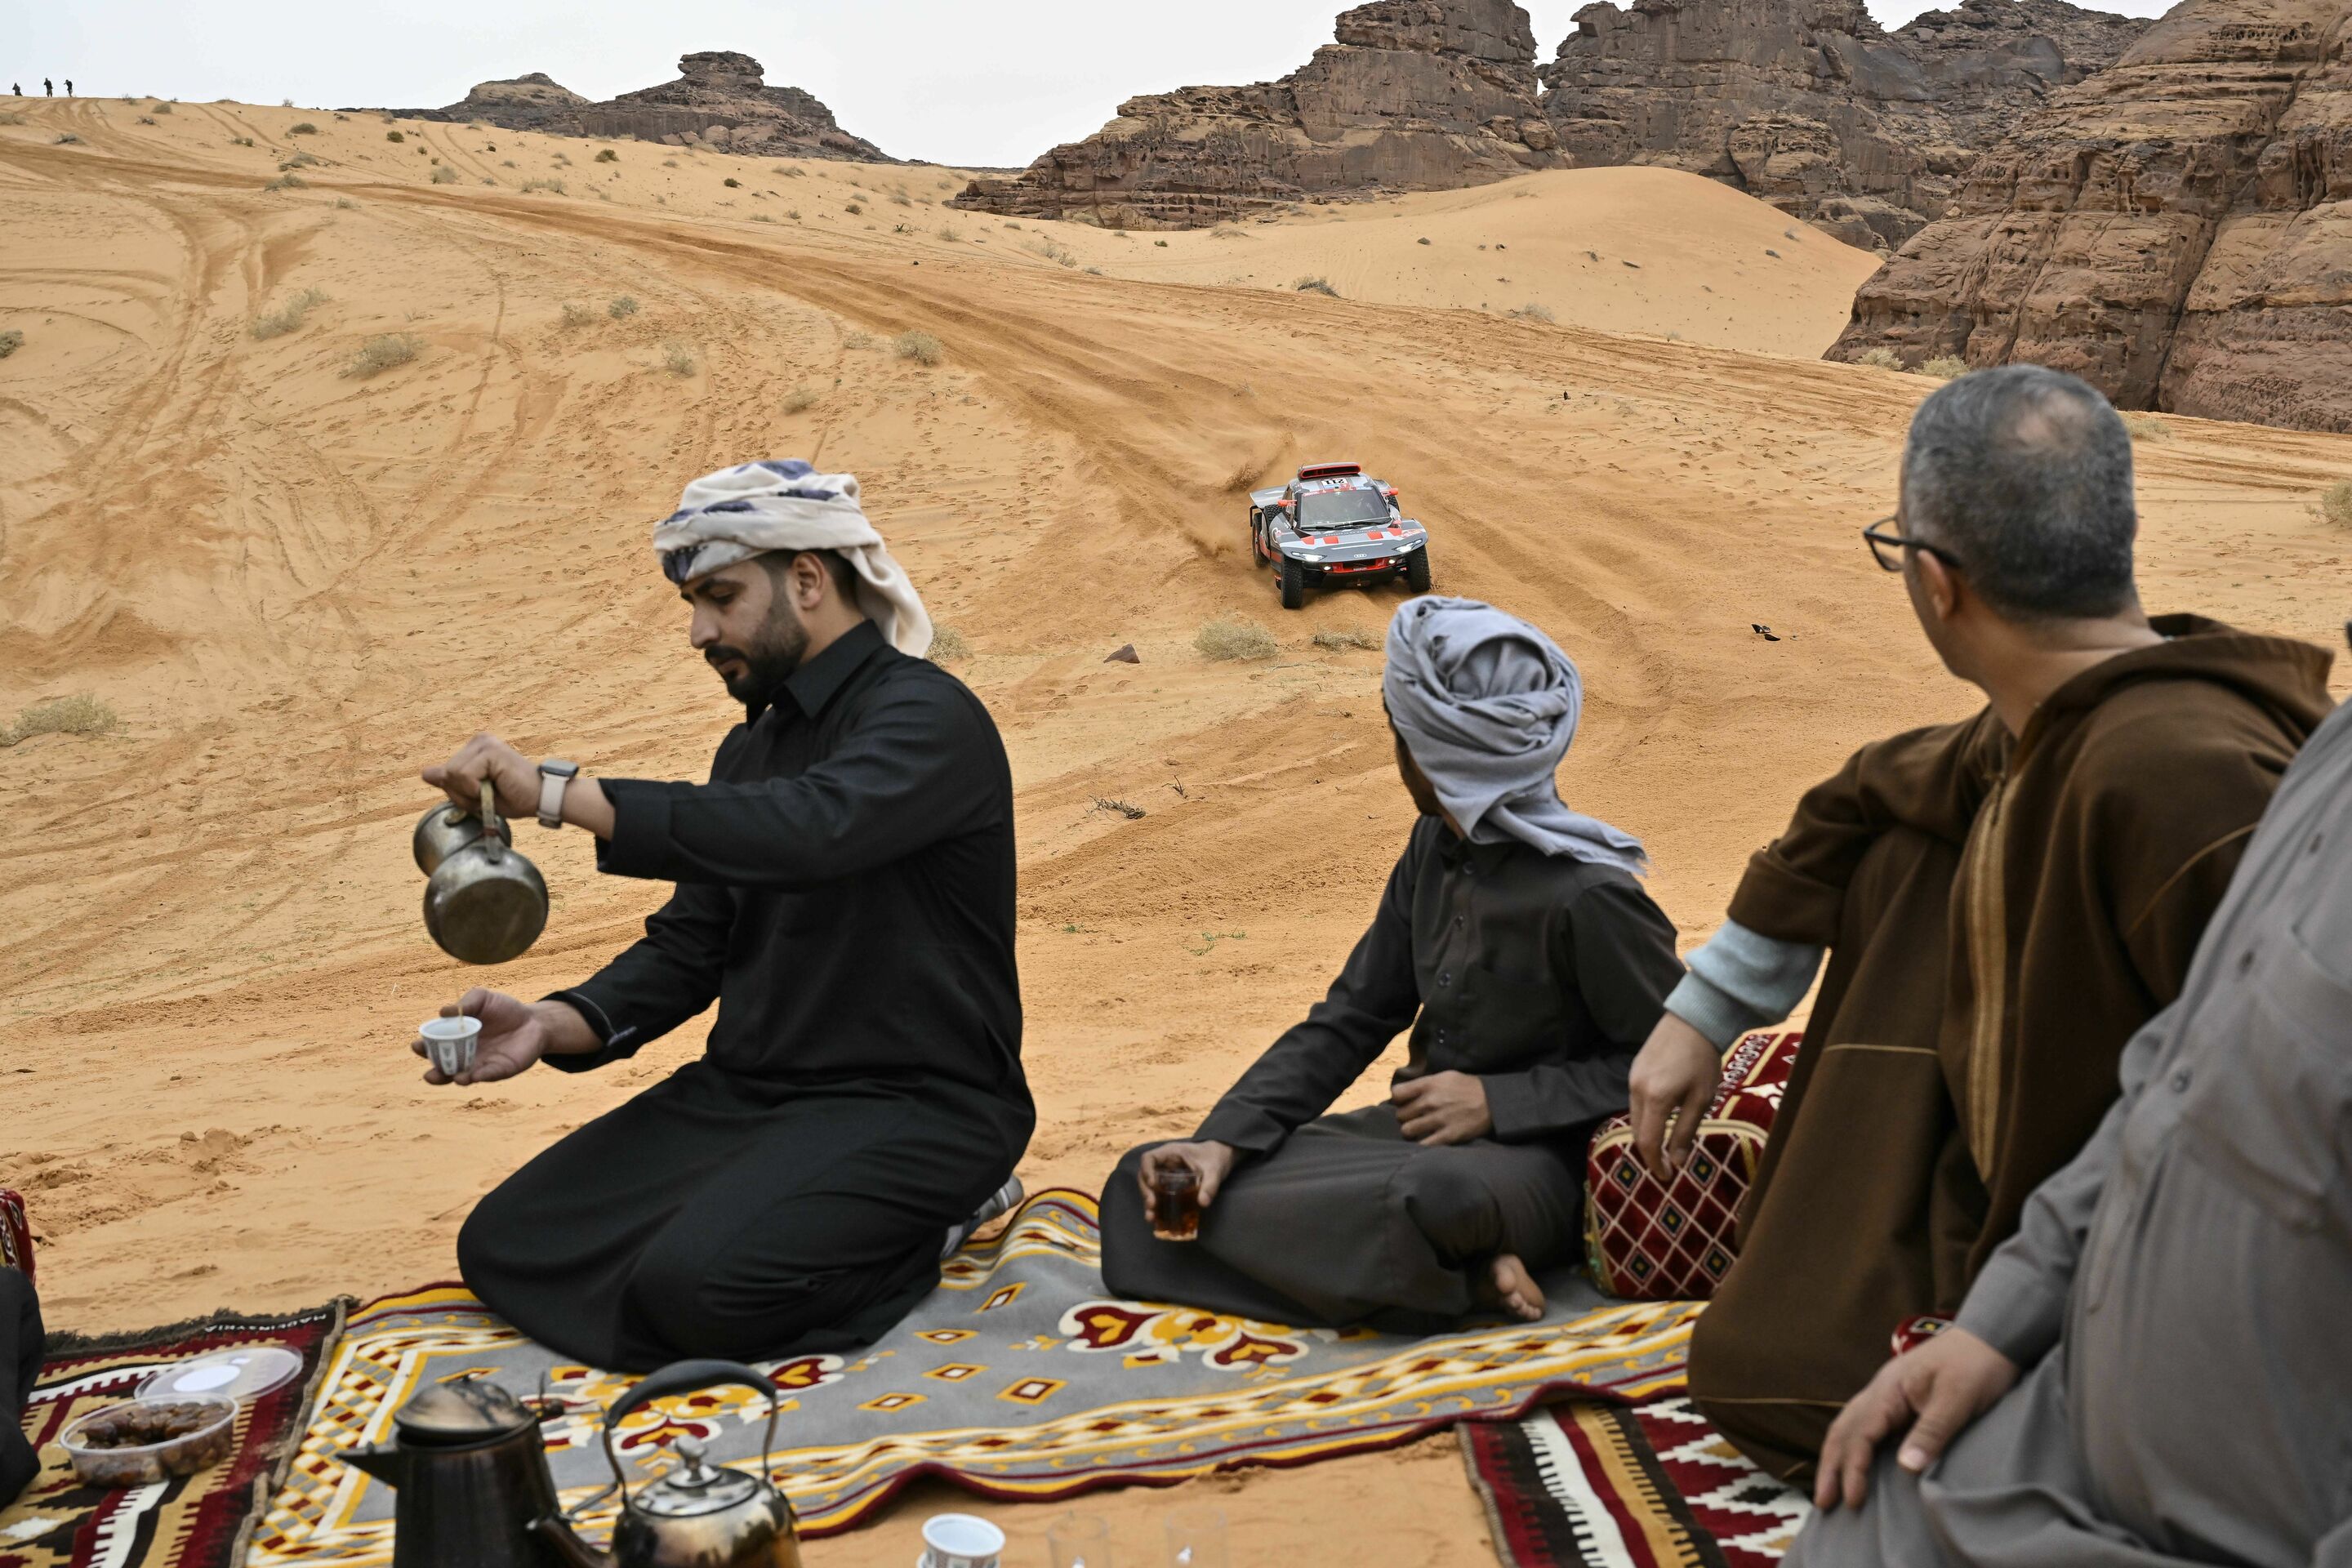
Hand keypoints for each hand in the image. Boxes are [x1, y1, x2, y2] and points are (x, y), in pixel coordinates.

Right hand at [412, 989, 552, 1086]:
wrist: (533, 1020)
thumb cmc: (503, 1009)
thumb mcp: (483, 998)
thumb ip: (465, 1003)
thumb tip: (443, 1012)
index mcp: (454, 1037)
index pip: (433, 1046)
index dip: (423, 1047)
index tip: (417, 1044)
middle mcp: (463, 1055)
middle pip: (443, 1068)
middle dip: (434, 1073)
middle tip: (430, 1072)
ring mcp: (480, 1065)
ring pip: (462, 1077)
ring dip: (455, 1079)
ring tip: (454, 1077)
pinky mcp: (499, 1070)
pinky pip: (488, 1076)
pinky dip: (480, 1077)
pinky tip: (475, 1076)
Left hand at [422, 732, 540, 821]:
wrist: (541, 799)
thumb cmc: (514, 797)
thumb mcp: (475, 794)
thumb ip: (451, 782)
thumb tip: (424, 773)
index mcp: (474, 749)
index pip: (445, 773)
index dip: (459, 792)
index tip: (484, 794)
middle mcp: (478, 741)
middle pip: (447, 774)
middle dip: (463, 794)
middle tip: (490, 795)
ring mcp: (484, 744)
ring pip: (453, 774)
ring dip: (470, 792)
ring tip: (494, 791)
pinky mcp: (490, 751)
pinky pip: (464, 775)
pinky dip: (475, 789)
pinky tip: (496, 785)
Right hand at [1137, 1141, 1237, 1225]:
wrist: (1220, 1157)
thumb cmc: (1215, 1158)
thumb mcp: (1214, 1170)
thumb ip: (1210, 1185)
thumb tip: (1203, 1203)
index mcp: (1170, 1153)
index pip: (1149, 1158)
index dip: (1146, 1170)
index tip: (1152, 1184)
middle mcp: (1163, 1163)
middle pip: (1145, 1175)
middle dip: (1146, 1191)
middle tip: (1152, 1206)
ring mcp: (1165, 1175)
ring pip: (1149, 1187)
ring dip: (1148, 1202)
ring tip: (1151, 1218)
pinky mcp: (1169, 1185)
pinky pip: (1159, 1195)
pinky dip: (1157, 1207)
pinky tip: (1158, 1220)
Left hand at [1391, 1071, 1491, 1144]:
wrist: (1493, 1102)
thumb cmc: (1467, 1087)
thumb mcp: (1445, 1077)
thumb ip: (1425, 1084)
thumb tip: (1406, 1092)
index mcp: (1429, 1085)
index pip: (1397, 1094)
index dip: (1398, 1100)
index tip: (1404, 1103)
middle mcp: (1431, 1102)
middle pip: (1400, 1114)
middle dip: (1405, 1117)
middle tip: (1413, 1119)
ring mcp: (1438, 1119)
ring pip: (1407, 1130)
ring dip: (1410, 1132)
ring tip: (1417, 1131)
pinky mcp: (1448, 1136)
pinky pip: (1423, 1145)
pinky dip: (1421, 1145)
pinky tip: (1426, 1142)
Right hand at [1628, 1011, 1720, 1178]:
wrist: (1693, 1020)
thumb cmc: (1703, 1061)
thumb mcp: (1700, 1099)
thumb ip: (1685, 1131)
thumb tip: (1676, 1161)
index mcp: (1655, 1099)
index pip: (1647, 1142)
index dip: (1655, 1163)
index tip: (1666, 1177)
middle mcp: (1636, 1090)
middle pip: (1636, 1131)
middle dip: (1649, 1152)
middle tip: (1666, 1165)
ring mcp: (1632, 1078)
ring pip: (1634, 1117)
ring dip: (1646, 1134)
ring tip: (1663, 1144)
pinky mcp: (1634, 1069)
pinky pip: (1635, 1101)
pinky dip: (1644, 1117)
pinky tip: (1659, 1118)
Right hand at [1814, 1327, 2020, 1510]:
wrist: (1992, 1338)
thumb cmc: (1977, 1366)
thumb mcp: (1958, 1399)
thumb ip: (1932, 1431)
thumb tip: (1905, 1468)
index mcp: (1890, 1389)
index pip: (1859, 1432)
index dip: (1853, 1468)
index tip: (1852, 1500)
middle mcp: (1881, 1392)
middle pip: (1844, 1430)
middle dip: (1831, 1466)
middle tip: (1822, 1502)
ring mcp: (1888, 1396)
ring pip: (1850, 1428)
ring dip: (1838, 1458)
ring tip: (1829, 1489)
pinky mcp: (1900, 1403)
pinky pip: (1867, 1428)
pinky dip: (1854, 1449)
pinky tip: (1856, 1465)